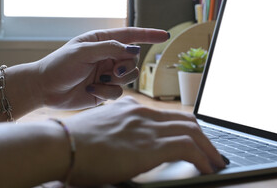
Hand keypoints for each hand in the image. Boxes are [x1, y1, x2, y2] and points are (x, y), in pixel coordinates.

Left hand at [36, 27, 167, 108]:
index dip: (149, 35)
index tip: (165, 35)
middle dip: (126, 65)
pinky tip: (91, 89)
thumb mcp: (84, 51)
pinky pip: (119, 91)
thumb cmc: (59, 65)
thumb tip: (134, 48)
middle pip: (133, 58)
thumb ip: (110, 48)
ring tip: (100, 79)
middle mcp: (108, 56)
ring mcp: (107, 73)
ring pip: (129, 75)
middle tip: (113, 70)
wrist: (45, 89)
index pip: (131, 35)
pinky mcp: (105, 90)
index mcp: (102, 41)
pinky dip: (107, 91)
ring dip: (117, 79)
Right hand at [63, 96, 225, 185]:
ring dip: (208, 149)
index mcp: (133, 108)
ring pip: (193, 132)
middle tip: (212, 152)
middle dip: (205, 137)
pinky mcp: (150, 144)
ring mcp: (148, 127)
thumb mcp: (103, 128)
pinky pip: (188, 147)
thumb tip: (131, 143)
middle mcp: (144, 113)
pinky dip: (202, 158)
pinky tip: (207, 168)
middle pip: (187, 120)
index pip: (172, 114)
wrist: (60, 144)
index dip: (189, 127)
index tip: (198, 139)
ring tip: (215, 162)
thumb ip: (121, 129)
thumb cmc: (74, 143)